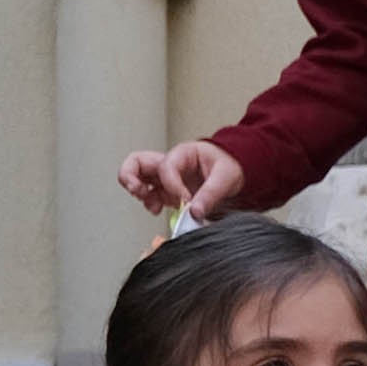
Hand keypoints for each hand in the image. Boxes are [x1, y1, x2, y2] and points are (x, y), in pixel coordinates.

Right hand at [118, 139, 244, 222]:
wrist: (236, 171)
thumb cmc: (230, 165)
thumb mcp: (226, 176)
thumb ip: (211, 193)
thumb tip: (194, 211)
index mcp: (183, 153)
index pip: (166, 167)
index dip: (172, 185)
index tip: (185, 199)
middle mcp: (169, 164)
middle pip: (135, 163)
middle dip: (130, 177)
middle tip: (138, 191)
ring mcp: (166, 178)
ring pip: (137, 179)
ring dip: (137, 192)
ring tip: (152, 205)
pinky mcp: (167, 191)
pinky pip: (149, 195)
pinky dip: (149, 203)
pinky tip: (158, 209)